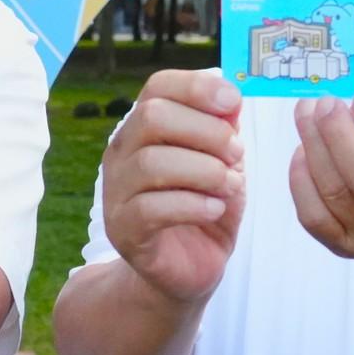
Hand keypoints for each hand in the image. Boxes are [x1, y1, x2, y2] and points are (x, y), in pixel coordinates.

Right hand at [100, 68, 246, 304]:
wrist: (189, 268)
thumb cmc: (205, 207)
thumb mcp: (223, 163)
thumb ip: (224, 130)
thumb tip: (230, 99)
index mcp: (144, 128)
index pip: (158, 86)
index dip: (197, 87)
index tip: (233, 103)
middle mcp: (122, 154)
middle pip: (152, 117)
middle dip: (206, 131)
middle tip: (237, 154)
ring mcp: (116, 192)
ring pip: (152, 163)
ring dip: (204, 171)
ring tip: (231, 186)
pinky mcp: (124, 230)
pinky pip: (152, 208)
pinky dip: (193, 205)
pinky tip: (215, 209)